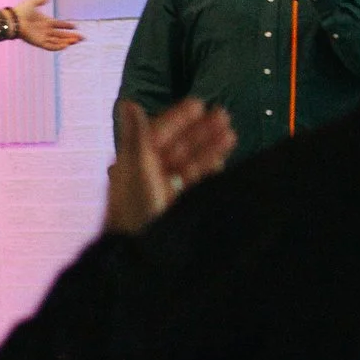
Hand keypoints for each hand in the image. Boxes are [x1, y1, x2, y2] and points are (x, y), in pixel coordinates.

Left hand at [9, 0, 83, 51]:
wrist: (13, 20)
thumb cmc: (21, 11)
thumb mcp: (33, 3)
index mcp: (45, 22)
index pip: (59, 24)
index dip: (67, 25)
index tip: (75, 26)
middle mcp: (45, 30)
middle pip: (61, 34)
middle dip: (72, 36)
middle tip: (82, 37)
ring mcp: (43, 37)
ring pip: (58, 41)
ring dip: (67, 41)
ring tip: (77, 41)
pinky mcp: (39, 43)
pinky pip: (51, 46)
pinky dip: (58, 46)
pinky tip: (66, 45)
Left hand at [105, 98, 236, 234]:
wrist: (144, 257)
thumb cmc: (136, 211)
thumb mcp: (138, 168)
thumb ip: (138, 135)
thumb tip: (127, 102)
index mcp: (133, 164)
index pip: (157, 134)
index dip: (178, 118)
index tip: (199, 104)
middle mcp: (148, 176)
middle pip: (177, 147)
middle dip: (200, 131)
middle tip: (224, 115)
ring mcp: (165, 193)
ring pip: (189, 164)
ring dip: (209, 147)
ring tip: (231, 134)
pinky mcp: (178, 208)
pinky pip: (195, 183)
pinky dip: (209, 169)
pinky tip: (222, 159)